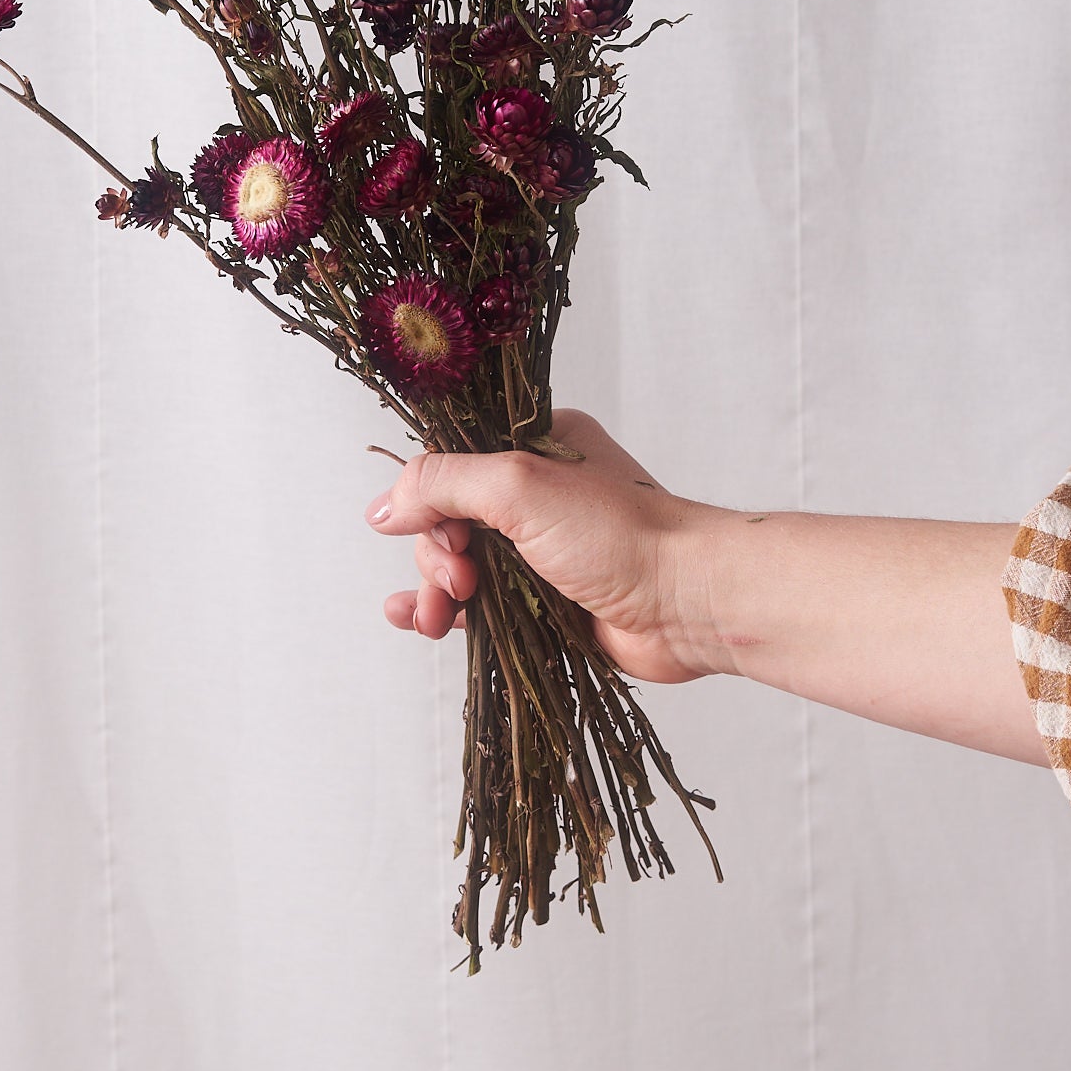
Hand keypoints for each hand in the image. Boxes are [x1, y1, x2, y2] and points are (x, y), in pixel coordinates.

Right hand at [364, 408, 725, 684]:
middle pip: (448, 518)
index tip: (429, 531)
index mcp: (535, 446)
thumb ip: (444, 482)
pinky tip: (420, 624)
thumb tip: (383, 507)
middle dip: (435, 554)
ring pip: (459, 564)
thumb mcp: (519, 485)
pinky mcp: (547, 601)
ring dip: (433, 588)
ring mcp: (541, 550)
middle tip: (459, 581)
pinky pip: (480, 605)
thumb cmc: (619, 534)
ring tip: (434, 618)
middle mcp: (536, 494)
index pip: (452, 462)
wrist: (688, 604)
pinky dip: (447, 611)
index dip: (427, 498)